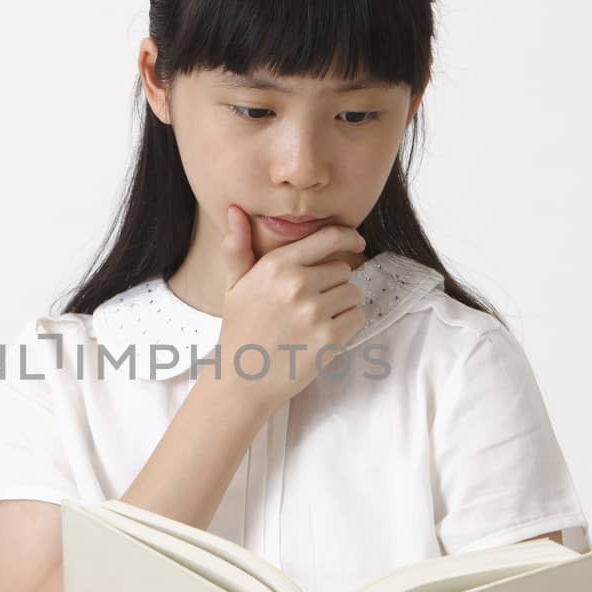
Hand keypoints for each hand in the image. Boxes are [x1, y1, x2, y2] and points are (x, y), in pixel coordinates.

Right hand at [214, 204, 367, 411]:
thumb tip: (234, 210)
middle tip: (310, 304)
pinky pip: (357, 318)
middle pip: (343, 269)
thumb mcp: (234, 286)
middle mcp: (297, 285)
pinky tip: (322, 336)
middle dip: (333, 284)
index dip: (348, 237)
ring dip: (341, 306)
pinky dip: (347, 327)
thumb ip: (238, 247)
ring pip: (352, 294)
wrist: (242, 381)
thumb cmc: (240, 331)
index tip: (357, 241)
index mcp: (276, 266)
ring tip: (314, 322)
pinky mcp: (329, 339)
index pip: (327, 238)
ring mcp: (314, 312)